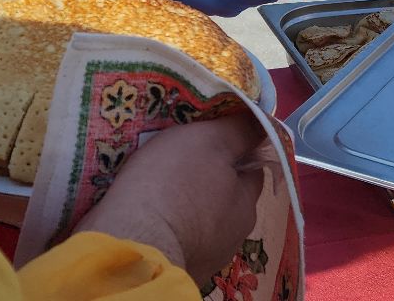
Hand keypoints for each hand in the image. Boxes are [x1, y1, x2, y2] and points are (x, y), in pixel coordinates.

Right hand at [73, 112, 268, 290]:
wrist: (130, 242)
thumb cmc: (173, 184)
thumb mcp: (208, 141)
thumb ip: (239, 132)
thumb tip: (264, 124)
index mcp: (245, 205)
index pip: (251, 171)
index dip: (235, 153)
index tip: (210, 141)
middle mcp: (232, 238)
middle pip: (226, 199)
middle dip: (208, 183)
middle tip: (178, 164)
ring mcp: (204, 259)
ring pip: (200, 223)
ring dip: (186, 209)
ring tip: (158, 191)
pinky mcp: (174, 269)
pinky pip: (175, 241)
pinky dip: (166, 229)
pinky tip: (147, 217)